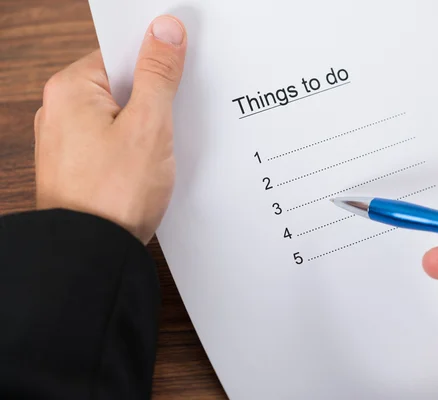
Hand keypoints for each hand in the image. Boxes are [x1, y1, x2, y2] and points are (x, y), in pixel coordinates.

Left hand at [35, 16, 186, 243]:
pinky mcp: (80, 166)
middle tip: (176, 117)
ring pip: (120, 116)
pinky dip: (135, 147)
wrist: (93, 254)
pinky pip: (114, 141)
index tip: (180, 71)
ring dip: (147, 126)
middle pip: (120, 85)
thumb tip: (166, 30)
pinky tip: (150, 165)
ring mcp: (69, 141)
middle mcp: (60, 112)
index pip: (120, 54)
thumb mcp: (149, 125)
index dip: (154, 61)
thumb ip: (159, 74)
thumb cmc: (114, 194)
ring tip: (162, 148)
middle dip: (153, 98)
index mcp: (70, 90)